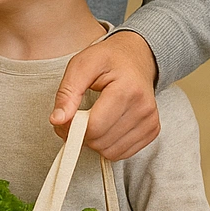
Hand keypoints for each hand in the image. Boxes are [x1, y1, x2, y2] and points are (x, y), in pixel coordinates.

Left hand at [52, 30, 159, 159]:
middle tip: (74, 118)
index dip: (72, 127)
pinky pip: (123, 153)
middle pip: (101, 142)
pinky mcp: (152, 131)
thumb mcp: (80, 65)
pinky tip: (104, 127)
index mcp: (127, 90)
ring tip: (89, 121)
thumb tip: (57, 120)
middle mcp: (144, 108)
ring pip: (111, 152)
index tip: (64, 118)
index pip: (95, 127)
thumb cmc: (107, 59)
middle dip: (81, 135)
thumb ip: (67, 93)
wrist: (136, 57)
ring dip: (94, 142)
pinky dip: (107, 145)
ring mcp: (150, 121)